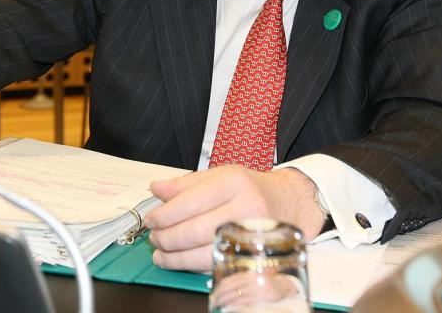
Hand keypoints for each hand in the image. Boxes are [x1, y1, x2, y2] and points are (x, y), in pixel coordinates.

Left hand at [144, 166, 322, 271]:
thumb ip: (185, 184)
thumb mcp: (220, 175)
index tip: (151, 219)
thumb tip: (156, 189)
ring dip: (176, 257)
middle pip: (196, 229)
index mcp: (234, 182)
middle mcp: (247, 207)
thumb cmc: (251, 188)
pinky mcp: (257, 255)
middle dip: (168, 237)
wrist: (291, 202)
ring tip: (161, 253)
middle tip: (154, 237)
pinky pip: (219, 264)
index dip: (165, 214)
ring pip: (206, 252)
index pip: (191, 201)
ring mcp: (254, 234)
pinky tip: (181, 261)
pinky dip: (194, 265)